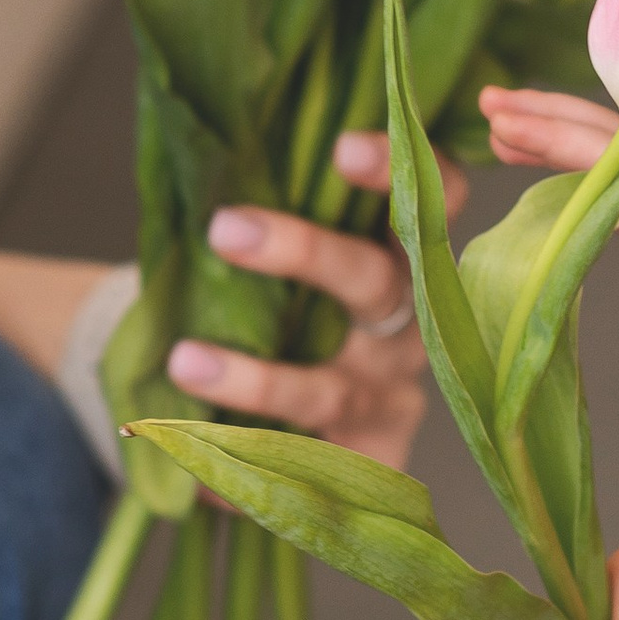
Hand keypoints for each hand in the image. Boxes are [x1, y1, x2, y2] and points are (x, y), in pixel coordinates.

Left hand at [167, 131, 465, 472]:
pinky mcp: (368, 464)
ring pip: (331, 389)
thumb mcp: (298, 268)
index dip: (400, 172)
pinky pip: (308, 470)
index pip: (433, 202)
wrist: (316, 431)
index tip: (343, 147)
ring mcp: (390, 400)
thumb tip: (202, 172)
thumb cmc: (292, 317)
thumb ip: (279, 226)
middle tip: (225, 228)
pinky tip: (196, 472)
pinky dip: (247, 465)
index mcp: (404, 262)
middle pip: (378, 284)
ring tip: (184, 360)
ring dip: (256, 377)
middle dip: (305, 253)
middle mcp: (410, 329)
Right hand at [483, 84, 618, 377]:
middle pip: (596, 141)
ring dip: (556, 144)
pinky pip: (612, 194)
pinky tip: (559, 195)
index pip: (597, 154)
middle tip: (486, 104)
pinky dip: (576, 181)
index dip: (545, 135)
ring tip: (503, 137)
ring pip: (603, 162)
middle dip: (541, 119)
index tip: (496, 115)